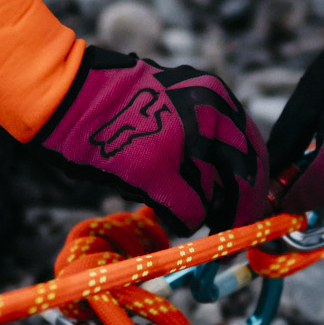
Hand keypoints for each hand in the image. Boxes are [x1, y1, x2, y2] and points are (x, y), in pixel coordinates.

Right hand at [32, 46, 268, 235]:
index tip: (247, 209)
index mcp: (216, 98)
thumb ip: (208, 131)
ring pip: (216, 201)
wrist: (69, 96)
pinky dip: (180, 222)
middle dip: (239, 211)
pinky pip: (188, 215)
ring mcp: (185, 145)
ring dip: (204, 214)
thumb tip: (230, 178)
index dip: (253, 189)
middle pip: (244, 183)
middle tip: (228, 228)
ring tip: (183, 212)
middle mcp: (209, 118)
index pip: (254, 155)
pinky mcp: (160, 172)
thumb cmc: (116, 105)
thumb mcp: (177, 102)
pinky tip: (162, 213)